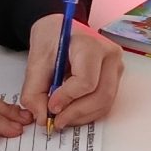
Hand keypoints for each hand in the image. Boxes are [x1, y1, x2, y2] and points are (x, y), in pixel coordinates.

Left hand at [22, 13, 121, 127]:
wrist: (61, 28)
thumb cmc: (51, 37)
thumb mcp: (36, 60)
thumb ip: (34, 90)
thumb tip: (42, 117)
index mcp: (91, 45)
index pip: (86, 80)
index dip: (68, 98)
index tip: (51, 107)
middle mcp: (110, 56)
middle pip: (101, 95)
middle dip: (77, 113)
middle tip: (56, 121)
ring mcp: (116, 67)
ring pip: (106, 103)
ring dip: (82, 116)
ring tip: (62, 119)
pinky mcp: (114, 78)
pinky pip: (105, 103)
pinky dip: (88, 113)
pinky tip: (71, 113)